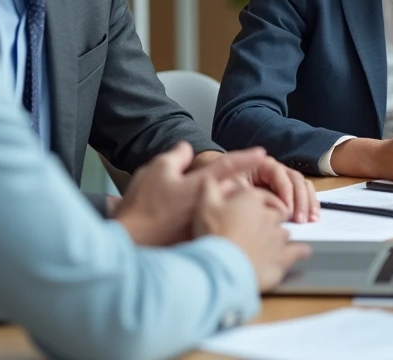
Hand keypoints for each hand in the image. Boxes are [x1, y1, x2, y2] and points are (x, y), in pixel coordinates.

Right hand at [115, 143, 270, 245]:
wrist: (131, 241)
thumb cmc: (143, 205)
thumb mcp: (156, 170)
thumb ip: (176, 157)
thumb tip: (187, 149)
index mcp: (201, 185)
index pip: (229, 166)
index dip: (246, 158)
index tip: (262, 154)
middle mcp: (210, 206)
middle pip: (235, 194)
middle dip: (238, 192)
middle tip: (234, 192)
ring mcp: (209, 226)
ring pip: (229, 213)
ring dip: (231, 211)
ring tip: (221, 214)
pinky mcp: (202, 243)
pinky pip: (219, 231)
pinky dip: (220, 228)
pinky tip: (210, 231)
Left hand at [192, 151, 319, 223]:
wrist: (221, 185)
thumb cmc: (224, 184)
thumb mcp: (230, 185)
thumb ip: (242, 190)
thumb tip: (256, 199)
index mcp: (263, 165)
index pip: (280, 175)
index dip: (286, 193)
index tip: (287, 211)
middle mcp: (277, 169)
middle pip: (296, 179)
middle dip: (301, 200)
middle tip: (301, 220)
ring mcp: (284, 179)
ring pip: (303, 185)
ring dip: (309, 202)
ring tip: (311, 220)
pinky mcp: (286, 191)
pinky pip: (303, 194)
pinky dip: (308, 205)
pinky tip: (312, 218)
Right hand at [193, 184, 310, 291]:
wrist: (222, 265)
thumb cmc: (213, 234)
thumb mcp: (205, 205)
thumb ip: (210, 188)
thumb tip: (210, 177)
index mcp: (252, 198)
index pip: (262, 196)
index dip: (260, 203)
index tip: (255, 211)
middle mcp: (269, 214)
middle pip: (278, 213)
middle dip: (273, 219)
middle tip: (260, 230)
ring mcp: (279, 235)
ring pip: (285, 232)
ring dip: (279, 237)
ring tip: (269, 247)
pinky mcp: (285, 256)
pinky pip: (300, 250)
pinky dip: (300, 251)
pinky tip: (298, 253)